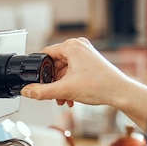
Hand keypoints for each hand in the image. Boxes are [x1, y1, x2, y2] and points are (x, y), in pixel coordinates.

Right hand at [20, 37, 146, 131]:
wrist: (119, 92)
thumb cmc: (100, 86)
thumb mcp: (64, 90)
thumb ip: (42, 92)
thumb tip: (27, 91)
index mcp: (71, 46)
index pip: (45, 54)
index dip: (38, 70)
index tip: (36, 81)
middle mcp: (78, 47)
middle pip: (54, 64)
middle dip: (52, 82)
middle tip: (52, 94)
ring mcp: (85, 54)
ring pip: (63, 70)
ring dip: (60, 86)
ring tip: (62, 99)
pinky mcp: (90, 62)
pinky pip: (72, 72)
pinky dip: (69, 84)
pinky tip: (70, 97)